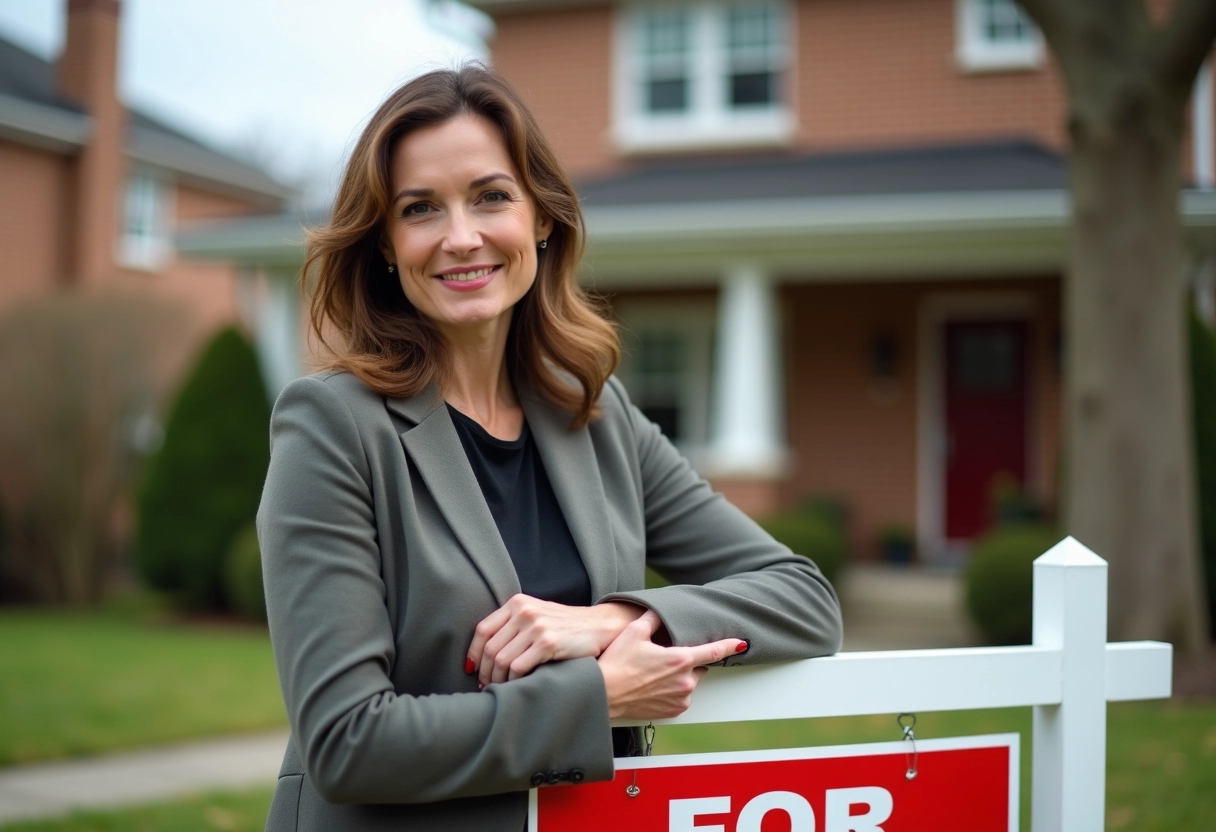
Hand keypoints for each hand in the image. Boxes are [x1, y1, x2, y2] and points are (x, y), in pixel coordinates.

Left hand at [468, 595, 644, 685]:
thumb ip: (512, 626)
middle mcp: (524, 612)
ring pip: (502, 659)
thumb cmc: (566, 626)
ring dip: (498, 679)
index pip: (483, 630)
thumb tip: (483, 654)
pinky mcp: (548, 642)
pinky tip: (519, 685)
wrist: (600, 626)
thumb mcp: (537, 616)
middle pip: (490, 648)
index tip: (473, 669)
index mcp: (518, 603)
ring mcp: (536, 626)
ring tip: (502, 688)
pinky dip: (514, 681)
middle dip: (485, 672)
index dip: (474, 653)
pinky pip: (519, 667)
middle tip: (487, 685)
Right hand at [597, 611, 744, 720]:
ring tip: (654, 674)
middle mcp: (685, 681)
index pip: (714, 651)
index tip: (742, 643)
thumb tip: (662, 611)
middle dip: (687, 661)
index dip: (730, 645)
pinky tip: (654, 686)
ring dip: (680, 677)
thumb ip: (654, 618)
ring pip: (690, 682)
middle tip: (663, 658)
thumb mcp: (634, 632)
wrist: (604, 694)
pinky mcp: (674, 711)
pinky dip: (673, 691)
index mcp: (680, 659)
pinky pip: (682, 697)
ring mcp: (681, 698)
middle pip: (699, 666)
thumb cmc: (616, 663)